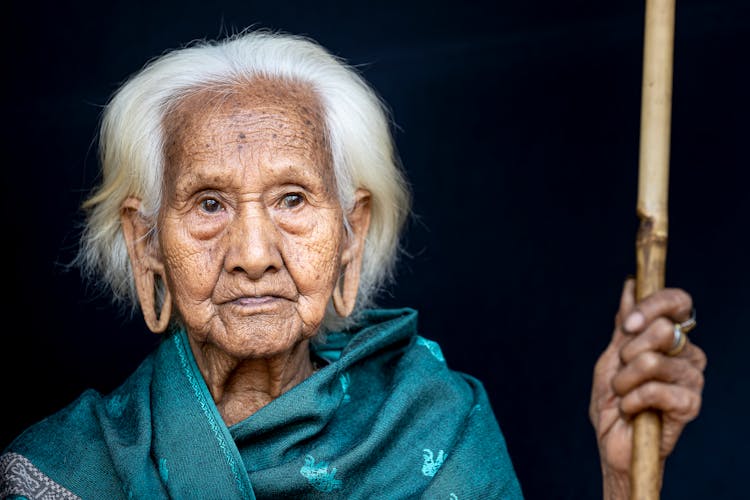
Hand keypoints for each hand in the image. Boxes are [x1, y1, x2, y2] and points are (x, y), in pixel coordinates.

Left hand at [589, 278, 706, 497]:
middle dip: (627, 353)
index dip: (653, 304)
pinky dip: (631, 401)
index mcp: (671, 337)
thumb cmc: (612, 400)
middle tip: (622, 372)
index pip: (679, 301)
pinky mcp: (691, 405)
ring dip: (623, 381)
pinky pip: (654, 390)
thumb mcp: (611, 356)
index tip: (627, 324)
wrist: (613, 442)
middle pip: (662, 329)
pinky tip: (632, 411)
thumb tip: (630, 284)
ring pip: (651, 361)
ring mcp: (693, 379)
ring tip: (624, 394)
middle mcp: (688, 354)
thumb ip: (623, 324)